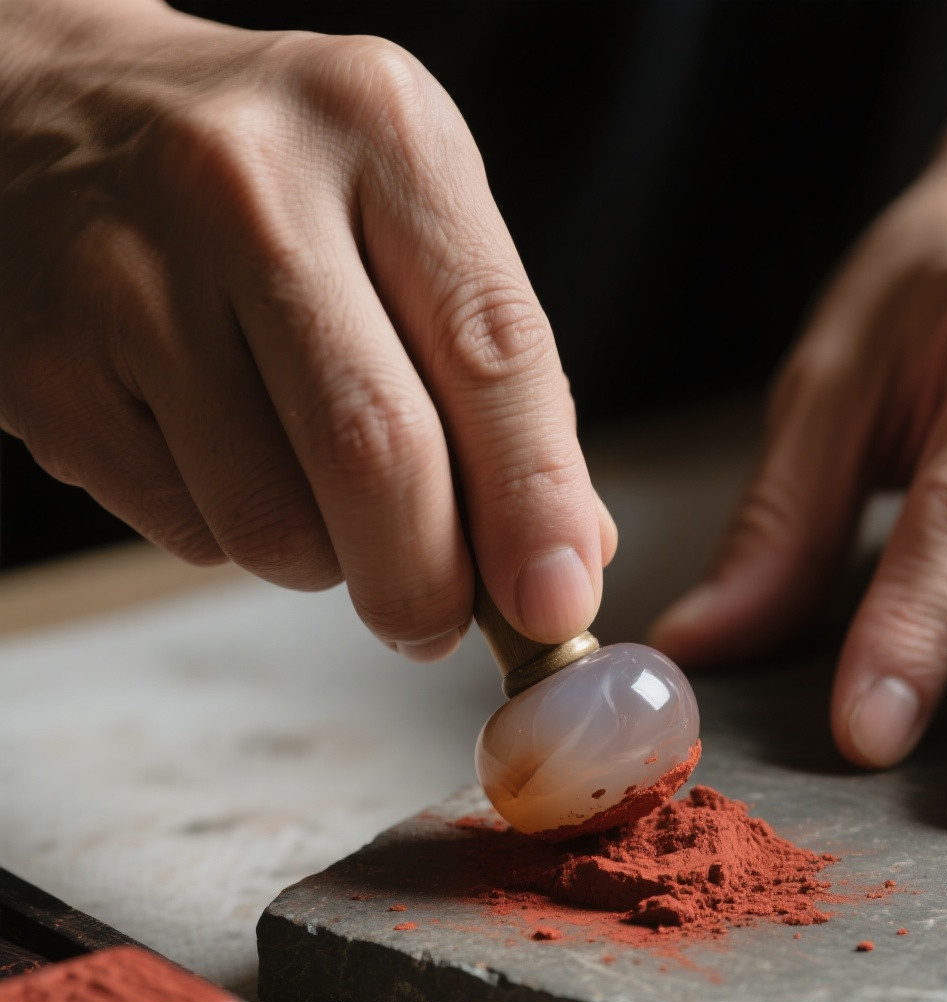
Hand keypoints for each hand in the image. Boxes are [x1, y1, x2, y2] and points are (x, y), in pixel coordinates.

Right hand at [0, 0, 614, 657]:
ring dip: (326, 561)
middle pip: (378, 453)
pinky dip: (234, 536)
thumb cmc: (268, 187)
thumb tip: (572, 550)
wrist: (42, 115)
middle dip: (429, 581)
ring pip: (276, 524)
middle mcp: (251, 187)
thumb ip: (498, 379)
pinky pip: (189, 531)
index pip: (493, 350)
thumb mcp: (407, 218)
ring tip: (312, 488)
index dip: (537, 502)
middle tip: (439, 621)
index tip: (557, 605)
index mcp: (382, 135)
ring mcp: (130, 276)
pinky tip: (217, 451)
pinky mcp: (45, 367)